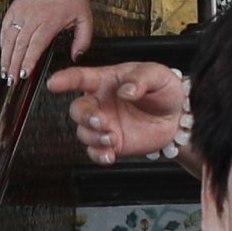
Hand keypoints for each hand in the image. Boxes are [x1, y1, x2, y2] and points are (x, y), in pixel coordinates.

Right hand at [0, 0, 93, 82]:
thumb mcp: (85, 19)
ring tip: (4, 72)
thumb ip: (83, 40)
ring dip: (5, 56)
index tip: (24, 74)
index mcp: (50, 19)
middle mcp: (33, 15)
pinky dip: (3, 42)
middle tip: (12, 80)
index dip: (28, 60)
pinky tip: (3, 54)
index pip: (36, 44)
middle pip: (20, 44)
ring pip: (9, 37)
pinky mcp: (14, 8)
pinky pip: (5, 28)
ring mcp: (22, 11)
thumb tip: (76, 57)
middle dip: (14, 65)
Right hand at [52, 60, 190, 164]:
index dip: (65, 79)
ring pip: (84, 132)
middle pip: (78, 109)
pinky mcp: (112, 143)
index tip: (53, 83)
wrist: (178, 117)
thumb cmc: (164, 89)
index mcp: (106, 80)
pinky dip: (99, 155)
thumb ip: (141, 79)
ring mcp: (104, 124)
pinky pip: (95, 151)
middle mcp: (101, 103)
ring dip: (94, 137)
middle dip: (84, 117)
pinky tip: (109, 155)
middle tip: (100, 121)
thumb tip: (126, 91)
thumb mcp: (157, 75)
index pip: (80, 77)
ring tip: (113, 138)